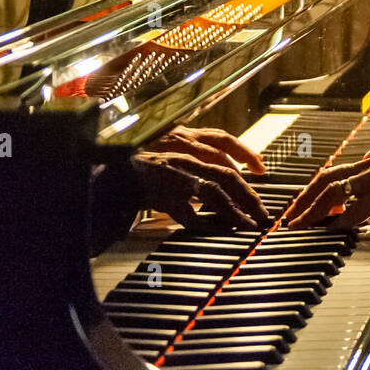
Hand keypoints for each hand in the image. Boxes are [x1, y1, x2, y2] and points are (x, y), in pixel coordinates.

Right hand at [132, 127, 269, 231]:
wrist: (108, 168)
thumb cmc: (140, 159)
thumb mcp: (169, 146)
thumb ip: (194, 152)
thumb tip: (224, 168)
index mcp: (185, 138)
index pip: (223, 141)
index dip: (246, 153)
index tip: (261, 167)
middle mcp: (182, 153)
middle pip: (224, 172)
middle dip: (247, 194)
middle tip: (261, 212)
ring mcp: (172, 174)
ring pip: (210, 190)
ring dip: (231, 210)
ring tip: (245, 225)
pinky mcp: (160, 194)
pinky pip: (186, 212)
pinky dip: (202, 223)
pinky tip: (215, 231)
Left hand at [283, 152, 369, 231]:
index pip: (337, 174)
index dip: (317, 190)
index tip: (303, 205)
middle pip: (328, 178)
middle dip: (305, 197)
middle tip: (290, 217)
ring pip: (335, 189)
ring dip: (314, 208)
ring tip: (300, 225)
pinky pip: (359, 204)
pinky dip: (344, 217)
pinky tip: (333, 228)